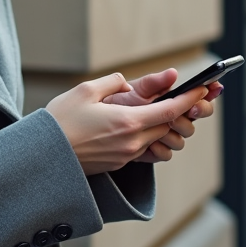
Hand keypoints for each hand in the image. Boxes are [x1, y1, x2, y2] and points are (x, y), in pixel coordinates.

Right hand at [46, 72, 209, 174]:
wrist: (43, 157)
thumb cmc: (60, 122)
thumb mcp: (85, 91)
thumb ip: (112, 82)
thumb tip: (127, 82)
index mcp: (127, 122)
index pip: (170, 111)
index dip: (189, 99)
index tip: (202, 89)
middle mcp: (131, 143)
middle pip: (166, 126)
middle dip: (174, 111)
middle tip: (178, 95)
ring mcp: (125, 156)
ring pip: (153, 138)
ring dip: (157, 124)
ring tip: (150, 109)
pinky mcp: (116, 164)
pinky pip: (139, 147)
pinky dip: (142, 135)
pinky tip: (128, 125)